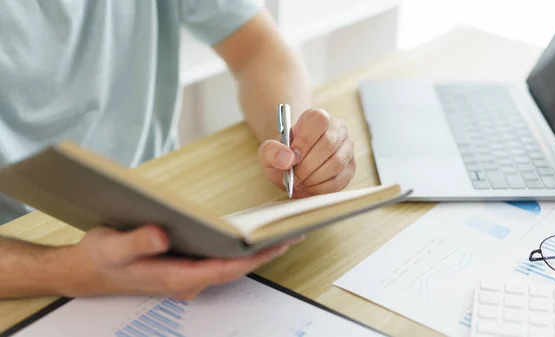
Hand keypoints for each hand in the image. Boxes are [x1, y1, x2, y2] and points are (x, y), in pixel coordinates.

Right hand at [57, 225, 300, 299]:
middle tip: (292, 234)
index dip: (252, 258)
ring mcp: (186, 276)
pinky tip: (247, 235)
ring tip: (280, 232)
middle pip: (234, 269)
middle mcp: (186, 281)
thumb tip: (162, 236)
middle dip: (263, 253)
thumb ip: (137, 242)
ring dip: (254, 252)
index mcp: (175, 277)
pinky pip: (218, 260)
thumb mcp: (111, 247)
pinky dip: (237, 249)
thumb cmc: (99, 259)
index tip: (276, 244)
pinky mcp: (184, 268)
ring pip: (228, 265)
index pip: (224, 269)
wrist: (85, 271)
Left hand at [259, 108, 355, 196]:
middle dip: (308, 165)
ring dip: (314, 178)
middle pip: (329, 144)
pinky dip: (321, 188)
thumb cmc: (283, 155)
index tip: (293, 158)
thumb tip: (287, 159)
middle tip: (294, 177)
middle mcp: (337, 129)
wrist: (293, 167)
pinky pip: (339, 180)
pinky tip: (310, 186)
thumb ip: (272, 151)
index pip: (319, 120)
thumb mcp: (268, 152)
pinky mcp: (350, 168)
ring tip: (301, 181)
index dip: (305, 141)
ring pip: (336, 163)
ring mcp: (347, 148)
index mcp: (317, 117)